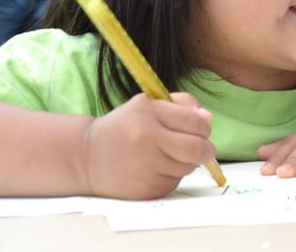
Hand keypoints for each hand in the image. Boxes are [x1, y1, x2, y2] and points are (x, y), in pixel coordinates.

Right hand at [81, 92, 216, 199]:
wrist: (87, 157)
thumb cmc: (124, 127)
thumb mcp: (148, 105)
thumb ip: (182, 105)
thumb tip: (208, 119)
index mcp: (147, 113)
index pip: (194, 121)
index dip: (203, 126)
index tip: (201, 129)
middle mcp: (145, 139)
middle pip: (197, 149)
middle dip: (206, 149)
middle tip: (202, 148)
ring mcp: (144, 167)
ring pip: (189, 167)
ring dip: (187, 162)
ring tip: (167, 155)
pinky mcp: (145, 189)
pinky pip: (175, 182)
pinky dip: (172, 176)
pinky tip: (154, 169)